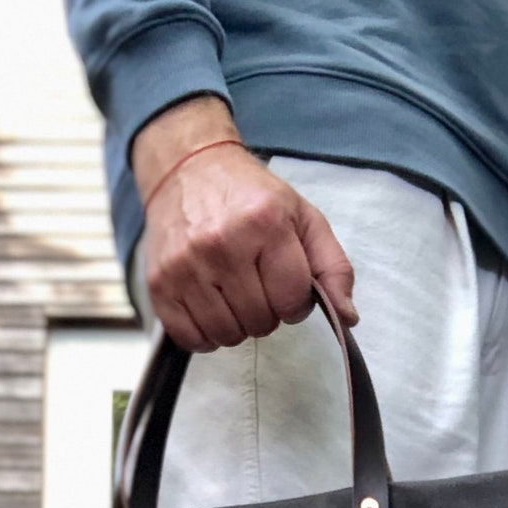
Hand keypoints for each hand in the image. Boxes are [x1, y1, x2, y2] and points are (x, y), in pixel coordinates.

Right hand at [133, 97, 356, 352]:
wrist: (187, 169)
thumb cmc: (249, 196)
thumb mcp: (302, 217)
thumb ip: (332, 266)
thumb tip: (347, 317)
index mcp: (265, 224)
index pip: (292, 300)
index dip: (295, 302)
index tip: (286, 286)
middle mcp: (222, 245)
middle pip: (260, 322)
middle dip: (266, 312)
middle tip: (258, 286)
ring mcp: (186, 267)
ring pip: (227, 335)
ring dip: (237, 325)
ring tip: (234, 295)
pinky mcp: (160, 284)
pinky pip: (191, 338)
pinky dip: (206, 334)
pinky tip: (211, 308)